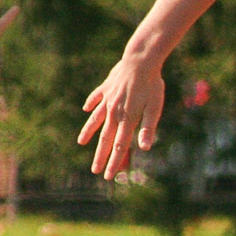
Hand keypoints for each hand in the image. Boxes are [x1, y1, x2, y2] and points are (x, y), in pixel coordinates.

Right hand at [79, 56, 165, 178]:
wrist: (140, 59)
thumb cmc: (151, 85)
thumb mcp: (154, 108)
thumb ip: (148, 128)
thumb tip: (145, 148)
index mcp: (126, 119)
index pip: (119, 146)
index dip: (113, 162)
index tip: (108, 176)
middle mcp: (113, 112)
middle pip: (105, 138)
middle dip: (100, 156)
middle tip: (94, 171)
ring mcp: (108, 99)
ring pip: (95, 120)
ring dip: (88, 133)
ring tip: (81, 143)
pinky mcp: (106, 87)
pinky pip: (96, 98)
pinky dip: (91, 105)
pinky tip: (86, 110)